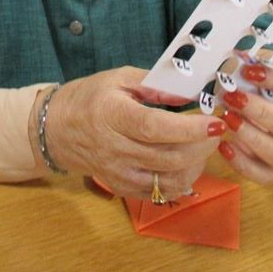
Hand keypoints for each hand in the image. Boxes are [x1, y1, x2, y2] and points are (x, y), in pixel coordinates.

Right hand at [40, 66, 225, 201]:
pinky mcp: (121, 188)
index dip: (189, 128)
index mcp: (113, 116)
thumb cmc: (89, 97)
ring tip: (204, 147)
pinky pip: (159, 193)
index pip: (156, 128)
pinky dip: (180, 181)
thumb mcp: (118, 78)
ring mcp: (118, 173)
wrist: (55, 128)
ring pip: (167, 180)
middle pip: (168, 157)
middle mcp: (115, 149)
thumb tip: (189, 93)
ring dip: (195, 166)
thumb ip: (154, 84)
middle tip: (216, 131)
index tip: (214, 121)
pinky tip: (189, 164)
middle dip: (201, 147)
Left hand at [217, 63, 272, 183]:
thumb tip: (238, 62)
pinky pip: (265, 175)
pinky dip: (243, 164)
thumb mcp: (272, 70)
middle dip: (261, 112)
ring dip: (254, 138)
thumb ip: (261, 67)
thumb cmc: (271, 83)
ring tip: (229, 119)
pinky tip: (224, 145)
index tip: (248, 71)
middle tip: (234, 98)